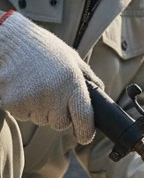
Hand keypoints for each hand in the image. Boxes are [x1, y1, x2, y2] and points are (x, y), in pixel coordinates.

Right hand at [0, 10, 100, 143]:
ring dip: (40, 110)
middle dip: (58, 116)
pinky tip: (22, 88)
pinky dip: (23, 107)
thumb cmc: (42, 48)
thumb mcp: (71, 58)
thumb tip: (101, 95)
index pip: (83, 117)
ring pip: (41, 120)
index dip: (86, 132)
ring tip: (34, 86)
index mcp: (71, 82)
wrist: (9, 41)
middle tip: (51, 96)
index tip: (84, 137)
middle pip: (60, 124)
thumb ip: (88, 78)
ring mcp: (32, 100)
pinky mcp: (12, 103)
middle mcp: (53, 94)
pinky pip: (23, 115)